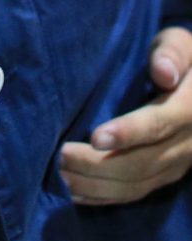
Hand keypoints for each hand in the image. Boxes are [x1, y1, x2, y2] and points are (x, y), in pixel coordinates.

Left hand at [60, 27, 191, 204]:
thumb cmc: (183, 58)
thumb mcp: (181, 44)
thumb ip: (171, 53)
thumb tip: (163, 72)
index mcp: (189, 108)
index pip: (158, 125)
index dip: (127, 133)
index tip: (94, 137)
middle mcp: (187, 143)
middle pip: (142, 163)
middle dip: (99, 165)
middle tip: (61, 156)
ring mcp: (178, 164)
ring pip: (137, 184)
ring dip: (98, 184)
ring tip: (62, 175)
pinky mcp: (167, 174)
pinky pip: (137, 193)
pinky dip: (106, 196)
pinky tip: (77, 192)